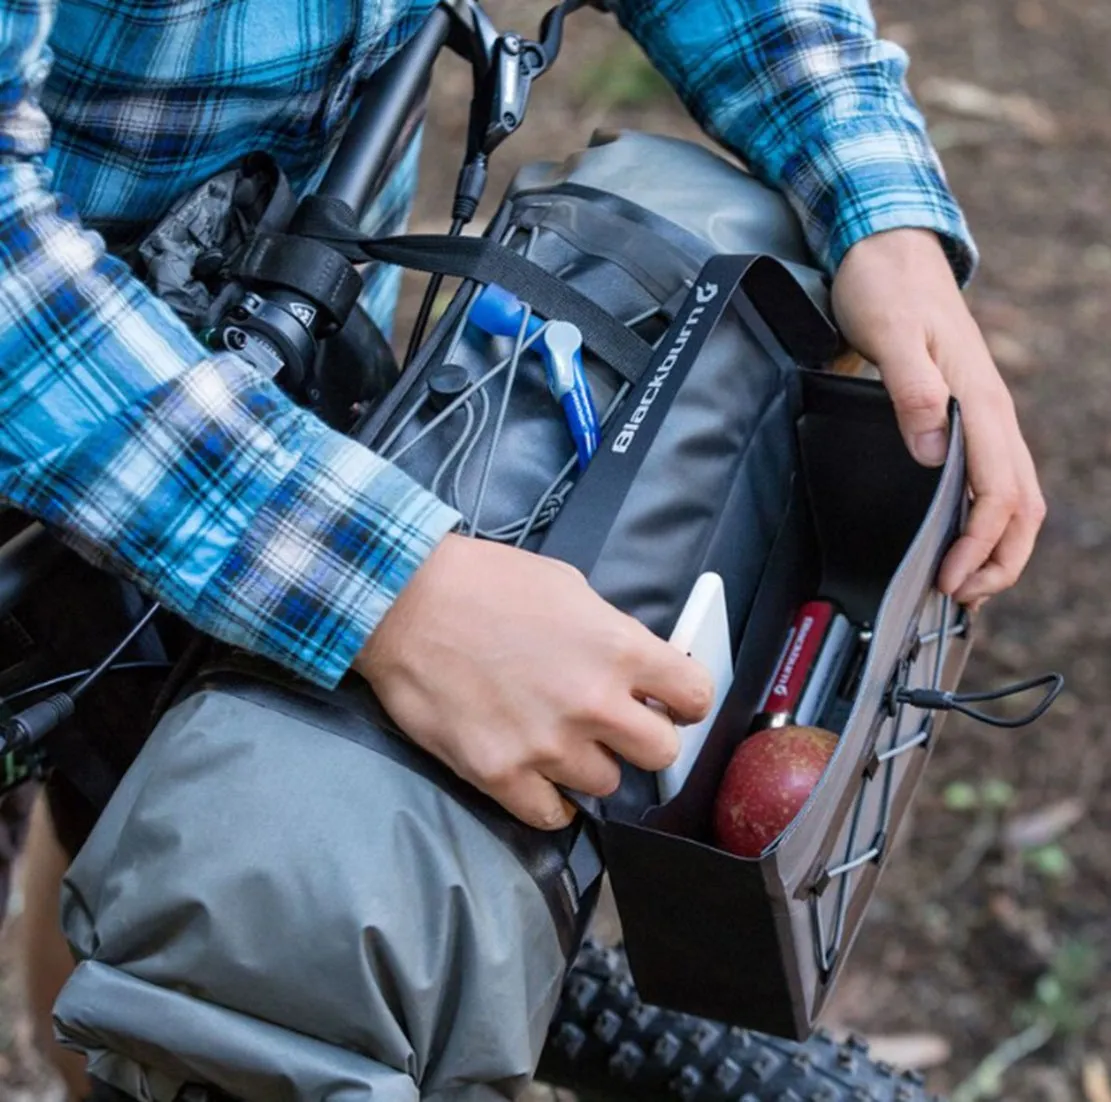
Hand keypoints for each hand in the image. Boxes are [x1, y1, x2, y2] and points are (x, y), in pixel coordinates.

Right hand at [353, 535, 712, 829]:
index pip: (696, 696)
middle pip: (661, 753)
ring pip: (604, 784)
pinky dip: (547, 799)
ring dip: (587, 765)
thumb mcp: (569, 589)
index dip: (684, 701)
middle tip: (613, 725)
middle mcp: (593, 703)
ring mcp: (546, 745)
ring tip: (555, 738)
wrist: (405, 602)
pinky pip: (551, 815)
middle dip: (642, 739)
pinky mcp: (500, 774)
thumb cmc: (486, 583)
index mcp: (618, 649)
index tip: (668, 703)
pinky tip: (534, 772)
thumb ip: (613, 635)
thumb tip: (638, 670)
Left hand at [831, 229, 1044, 603]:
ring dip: (996, 547)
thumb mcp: (891, 334)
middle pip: (1020, 506)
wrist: (890, 252)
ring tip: (964, 585)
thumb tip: (933, 452)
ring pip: (1013, 497)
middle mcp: (993, 414)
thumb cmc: (888, 289)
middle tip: (959, 600)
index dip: (979, 545)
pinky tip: (961, 540)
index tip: (950, 580)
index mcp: (981, 402)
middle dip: (998, 561)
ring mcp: (985, 416)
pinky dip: (986, 521)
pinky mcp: (968, 417)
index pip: (998, 492)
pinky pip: (993, 480)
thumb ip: (913, 391)